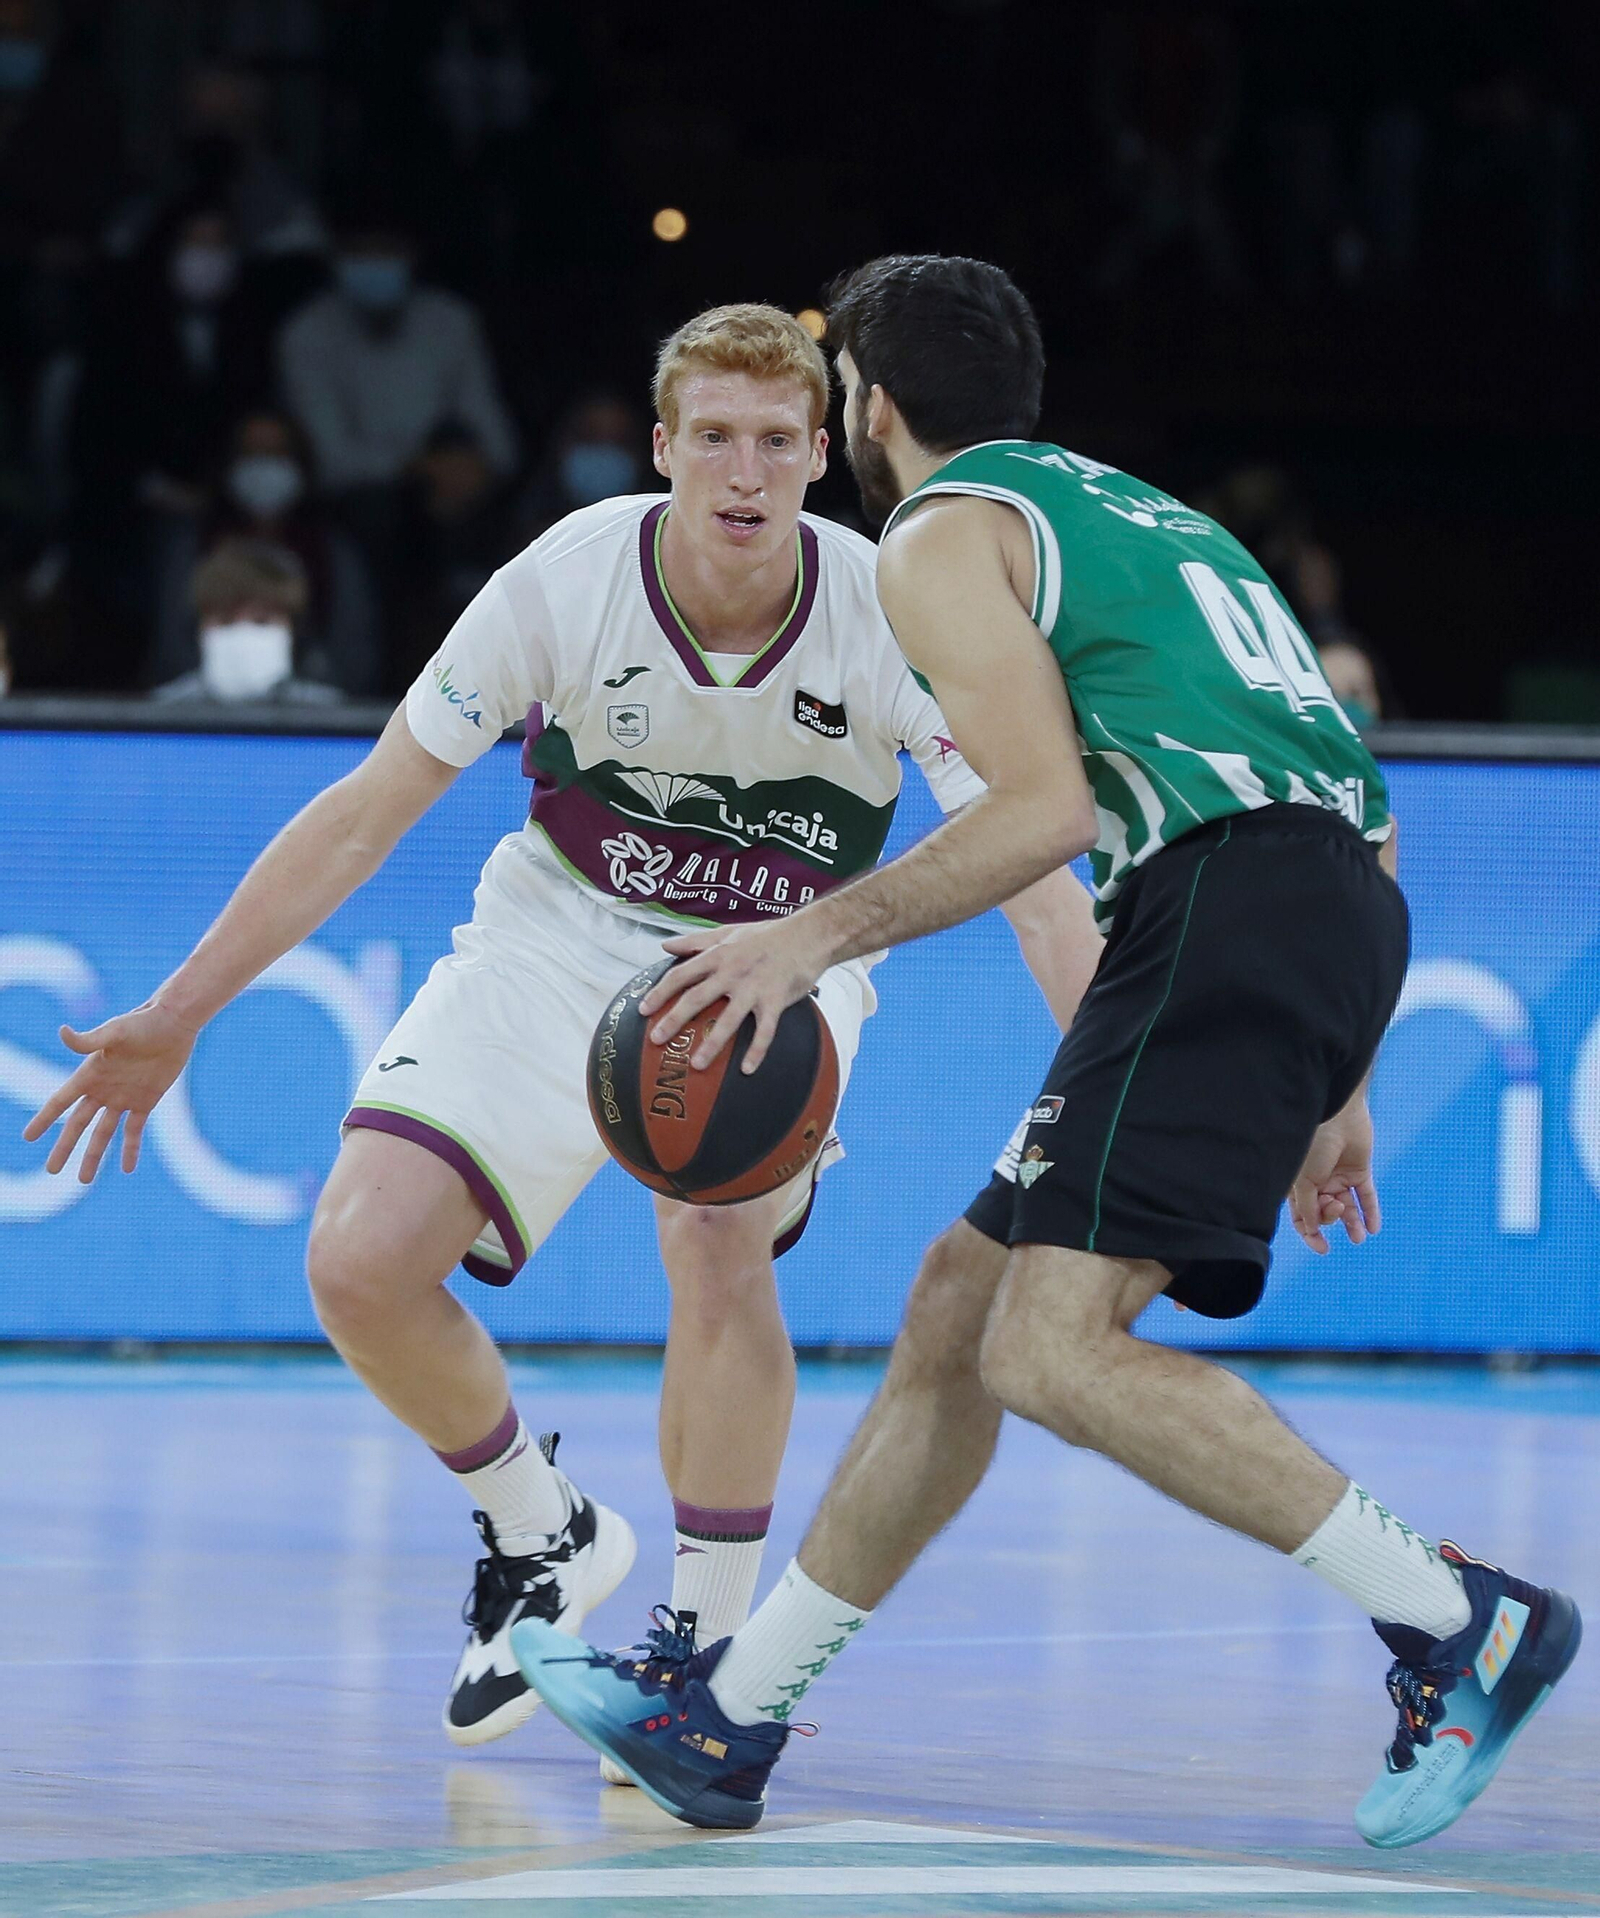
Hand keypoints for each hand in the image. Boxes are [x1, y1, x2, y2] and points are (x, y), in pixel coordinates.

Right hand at [21, 1001, 198, 1181]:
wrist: (174, 1022)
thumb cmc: (143, 1022)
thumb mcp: (115, 1031)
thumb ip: (89, 1040)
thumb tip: (62, 1031)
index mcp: (89, 1074)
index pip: (60, 1101)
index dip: (44, 1119)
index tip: (28, 1137)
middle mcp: (103, 1089)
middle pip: (78, 1124)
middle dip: (65, 1147)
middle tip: (51, 1170)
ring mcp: (124, 1097)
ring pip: (104, 1133)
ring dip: (94, 1155)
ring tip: (83, 1180)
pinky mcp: (146, 1101)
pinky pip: (134, 1130)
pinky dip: (130, 1149)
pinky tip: (126, 1169)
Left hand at [640, 919, 832, 1072]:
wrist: (809, 935)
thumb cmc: (768, 934)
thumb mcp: (728, 932)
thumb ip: (695, 941)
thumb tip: (665, 946)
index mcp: (718, 955)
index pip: (681, 974)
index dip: (660, 992)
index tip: (643, 1009)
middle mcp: (732, 971)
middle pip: (697, 998)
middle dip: (674, 1020)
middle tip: (656, 1040)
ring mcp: (754, 987)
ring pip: (728, 1019)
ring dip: (712, 1044)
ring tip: (697, 1065)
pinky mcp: (776, 1000)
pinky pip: (765, 1031)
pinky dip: (757, 1051)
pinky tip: (747, 1070)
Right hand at [1288, 1097, 1379, 1255]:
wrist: (1337, 1116)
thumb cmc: (1313, 1145)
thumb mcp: (1303, 1181)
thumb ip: (1307, 1207)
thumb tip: (1312, 1229)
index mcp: (1299, 1186)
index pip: (1302, 1217)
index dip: (1310, 1234)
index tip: (1323, 1247)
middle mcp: (1318, 1184)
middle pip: (1324, 1213)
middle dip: (1331, 1216)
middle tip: (1336, 1206)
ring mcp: (1338, 1177)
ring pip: (1347, 1208)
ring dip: (1352, 1224)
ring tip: (1358, 1237)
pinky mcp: (1359, 1171)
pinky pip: (1366, 1196)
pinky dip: (1370, 1212)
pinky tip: (1373, 1228)